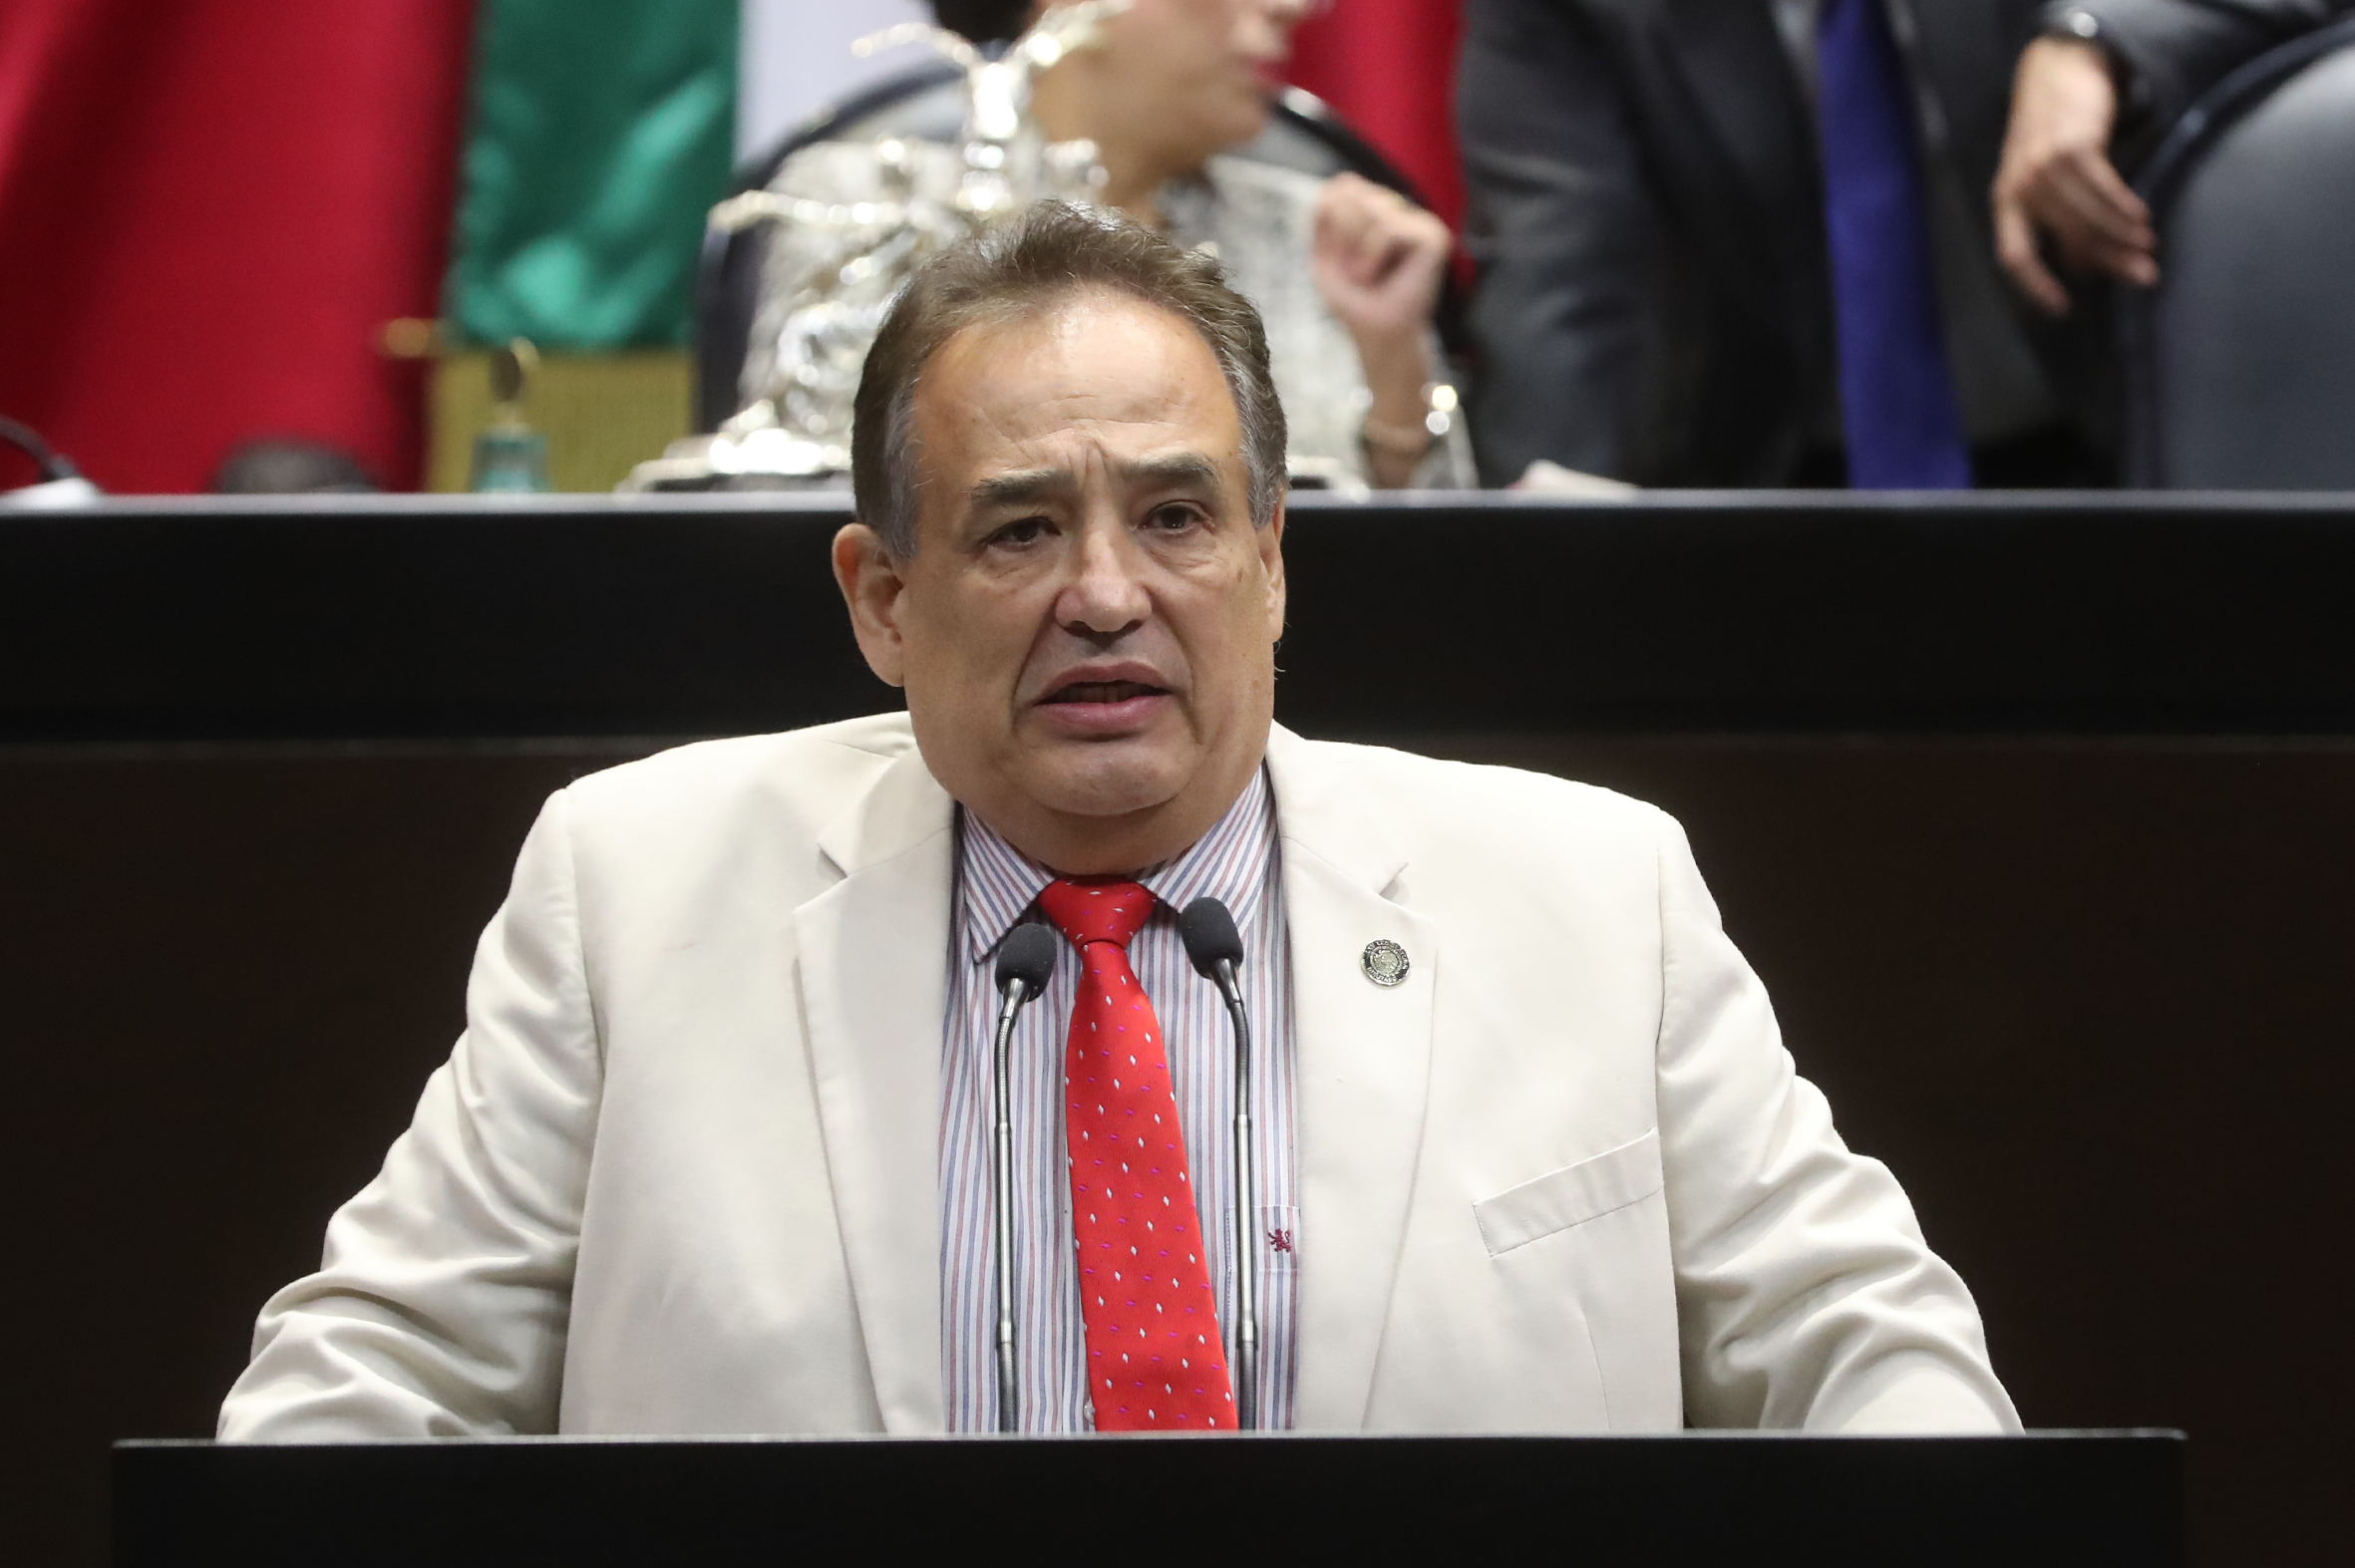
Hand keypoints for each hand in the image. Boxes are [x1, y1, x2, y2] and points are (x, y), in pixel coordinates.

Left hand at [1312, 173, 1451, 484]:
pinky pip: (1387, 230)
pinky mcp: (1433, 236)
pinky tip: (1379, 278)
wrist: (1377, 336)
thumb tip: (1336, 184)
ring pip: (1369, 210)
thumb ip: (1323, 219)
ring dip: (1355, 252)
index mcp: (1376, 209)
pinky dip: (1372, 257)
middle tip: (1355, 273)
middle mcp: (1400, 208)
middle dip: (1341, 239)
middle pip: (1351, 195)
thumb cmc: (1354, 302)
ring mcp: (1419, 220)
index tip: (1339, 258)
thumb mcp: (1323, 259)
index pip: (1341, 187)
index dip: (1328, 222)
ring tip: (1366, 278)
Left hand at [1992, 37, 2157, 315]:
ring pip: (2086, 215)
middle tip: (2142, 277)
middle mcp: (2019, 187)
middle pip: (2064, 238)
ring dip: (2122, 236)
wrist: (2055, 72)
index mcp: (2005, 202)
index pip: (2014, 256)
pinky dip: (2125, 206)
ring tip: (2148, 249)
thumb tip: (2085, 269)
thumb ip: (2059, 222)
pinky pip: (2103, 187)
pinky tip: (2142, 217)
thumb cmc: (2052, 136)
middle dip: (2106, 260)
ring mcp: (2043, 166)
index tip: (2063, 309)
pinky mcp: (2073, 145)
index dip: (2035, 285)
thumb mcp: (2044, 182)